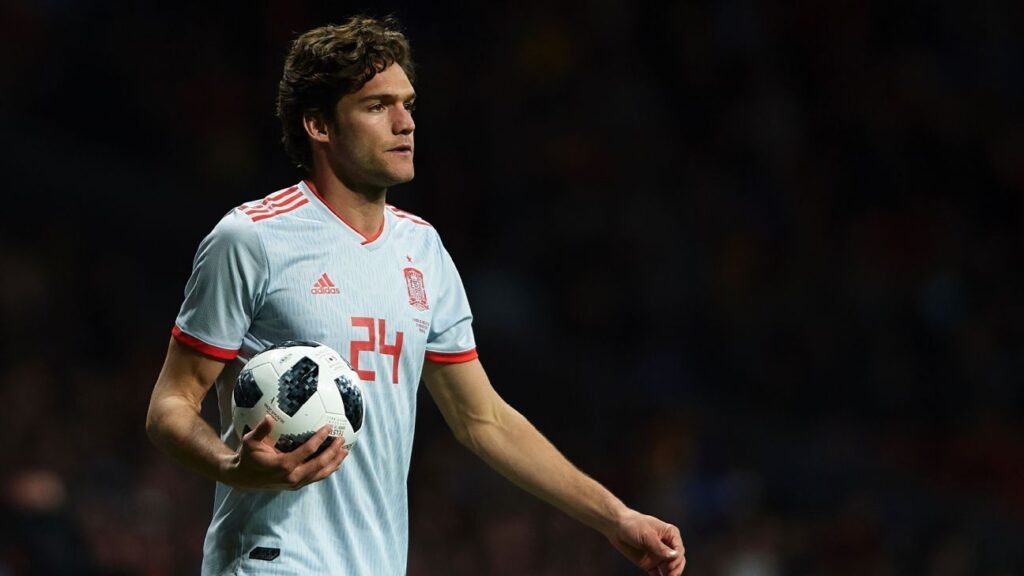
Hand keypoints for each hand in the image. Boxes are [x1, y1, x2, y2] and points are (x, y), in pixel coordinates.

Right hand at [223, 416, 347, 490]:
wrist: (243, 478)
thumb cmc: (247, 457)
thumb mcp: (250, 442)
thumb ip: (260, 430)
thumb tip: (269, 417)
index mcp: (283, 465)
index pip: (307, 451)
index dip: (319, 439)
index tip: (328, 427)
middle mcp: (292, 476)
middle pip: (319, 464)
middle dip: (333, 452)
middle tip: (342, 439)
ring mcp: (296, 483)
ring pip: (320, 474)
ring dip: (334, 462)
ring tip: (345, 451)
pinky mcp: (297, 486)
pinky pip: (316, 477)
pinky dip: (328, 470)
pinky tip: (335, 462)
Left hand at [605, 510, 684, 575]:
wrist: (616, 527)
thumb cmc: (632, 524)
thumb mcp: (647, 535)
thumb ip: (660, 547)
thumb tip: (675, 555)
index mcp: (670, 534)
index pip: (679, 549)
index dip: (677, 558)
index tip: (671, 565)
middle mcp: (667, 545)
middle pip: (678, 560)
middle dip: (676, 568)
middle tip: (671, 575)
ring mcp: (659, 555)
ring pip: (670, 568)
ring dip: (671, 575)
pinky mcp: (650, 563)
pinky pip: (658, 573)